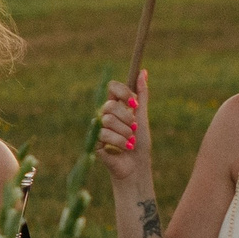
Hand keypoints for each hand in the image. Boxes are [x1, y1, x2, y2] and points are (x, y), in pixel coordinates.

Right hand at [98, 71, 150, 187]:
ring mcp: (99, 128)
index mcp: (116, 106)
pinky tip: (125, 149)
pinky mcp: (95, 141)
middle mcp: (105, 115)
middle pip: (110, 105)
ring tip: (131, 141)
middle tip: (134, 128)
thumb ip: (142, 95)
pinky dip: (120, 142)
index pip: (112, 87)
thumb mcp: (143, 116)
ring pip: (108, 120)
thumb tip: (144, 71)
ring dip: (125, 132)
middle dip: (126, 117)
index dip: (122, 92)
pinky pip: (104, 134)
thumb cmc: (140, 143)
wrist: (137, 166)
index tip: (134, 103)